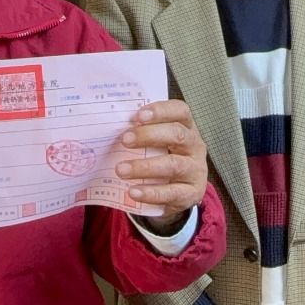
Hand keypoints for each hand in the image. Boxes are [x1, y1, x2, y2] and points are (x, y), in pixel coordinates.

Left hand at [113, 99, 207, 231]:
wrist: (177, 192)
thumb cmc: (161, 158)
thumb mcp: (155, 143)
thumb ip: (139, 133)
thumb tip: (109, 127)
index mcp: (186, 127)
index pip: (180, 111)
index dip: (161, 111)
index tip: (138, 116)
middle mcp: (194, 146)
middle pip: (177, 135)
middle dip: (149, 135)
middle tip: (125, 140)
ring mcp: (195, 170)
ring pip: (174, 165)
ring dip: (145, 167)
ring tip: (121, 170)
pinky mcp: (191, 193)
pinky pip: (172, 193)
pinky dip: (151, 192)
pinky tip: (132, 192)